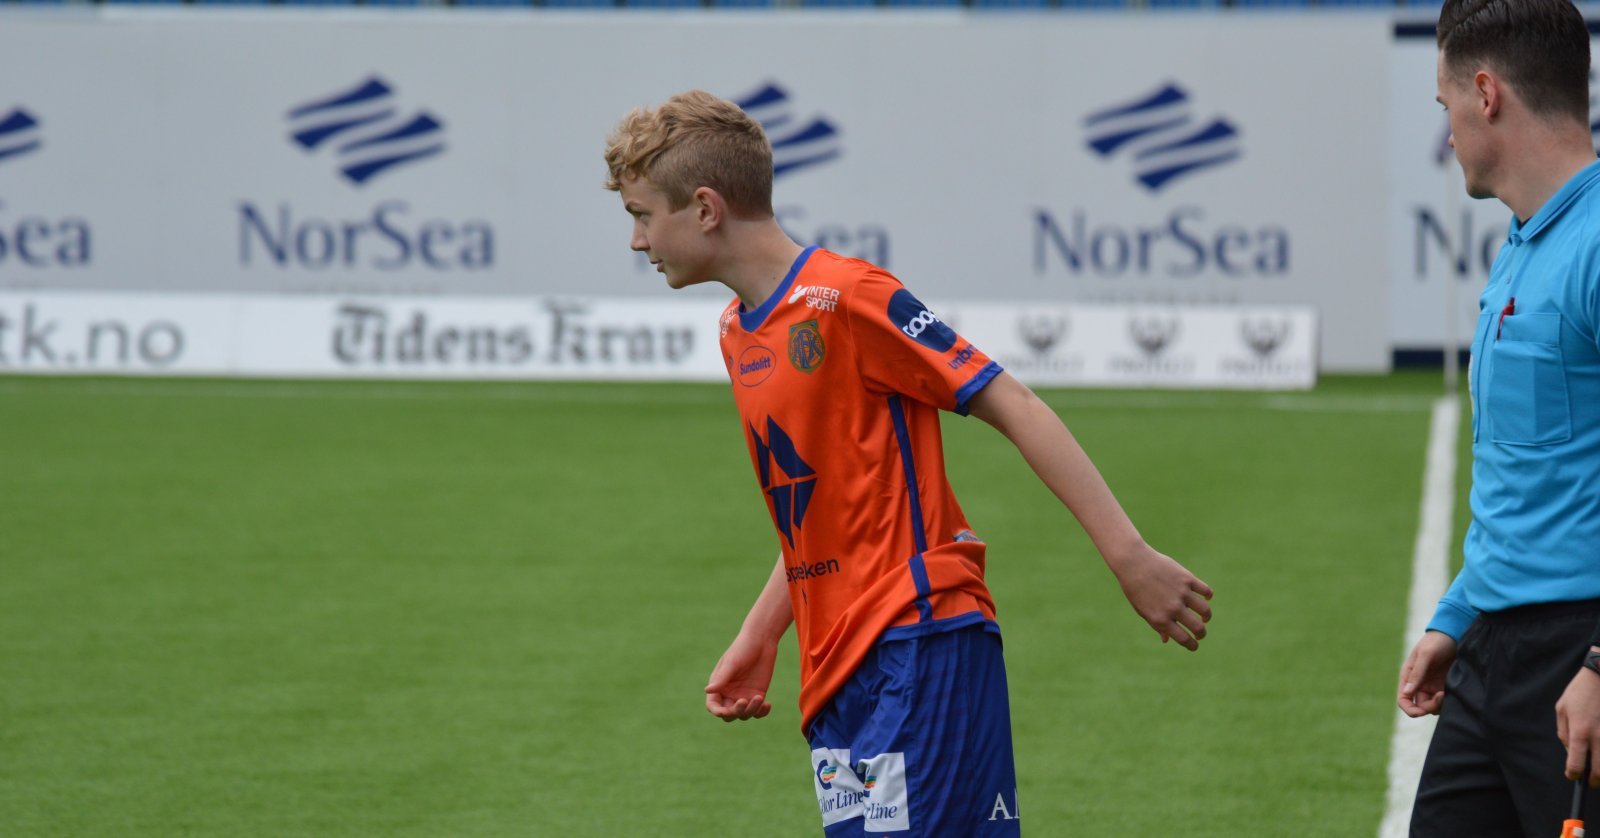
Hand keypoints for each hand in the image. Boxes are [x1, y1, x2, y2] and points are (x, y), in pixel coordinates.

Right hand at [705, 630, 778, 721]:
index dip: (718, 712)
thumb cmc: (742, 648)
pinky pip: (757, 711)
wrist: (761, 641)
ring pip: (744, 714)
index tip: (726, 711)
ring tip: (759, 698)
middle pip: (729, 714)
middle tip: (744, 701)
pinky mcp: (757, 695)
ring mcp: (744, 696)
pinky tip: (767, 704)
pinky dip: (762, 712)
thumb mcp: (732, 663)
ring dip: (751, 710)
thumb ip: (721, 678)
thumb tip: (707, 690)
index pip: (713, 706)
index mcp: (719, 685)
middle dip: (736, 712)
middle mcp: (729, 694)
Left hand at [1108, 543, 1213, 650]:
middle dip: (1201, 634)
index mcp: (1161, 620)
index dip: (1192, 645)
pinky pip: (1206, 591)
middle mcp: (1173, 608)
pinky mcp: (1187, 579)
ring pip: (1205, 611)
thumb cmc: (1135, 589)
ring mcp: (1181, 593)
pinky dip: (1208, 596)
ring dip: (1206, 616)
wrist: (1133, 563)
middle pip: (1198, 628)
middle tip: (1199, 632)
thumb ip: (1156, 625)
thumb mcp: (1142, 610)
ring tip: (1203, 617)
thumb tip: (1167, 640)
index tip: (1194, 645)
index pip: (1184, 639)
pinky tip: (1205, 597)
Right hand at [1397, 631, 1456, 716]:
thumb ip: (1417, 673)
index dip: (1410, 710)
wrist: (1455, 634)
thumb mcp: (1426, 655)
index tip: (1421, 712)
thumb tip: (1407, 692)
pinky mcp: (1446, 686)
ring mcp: (1433, 686)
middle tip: (1442, 695)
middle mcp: (1419, 684)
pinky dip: (1448, 701)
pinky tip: (1453, 691)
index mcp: (1409, 677)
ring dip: (1440, 704)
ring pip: (1433, 706)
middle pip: (1420, 706)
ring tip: (1448, 691)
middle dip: (1430, 706)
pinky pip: (1445, 701)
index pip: (1404, 700)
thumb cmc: (1437, 641)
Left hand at [1556, 652, 1599, 786]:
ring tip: (1599, 772)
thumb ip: (1564, 732)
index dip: (1573, 774)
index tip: (1572, 776)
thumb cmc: (1580, 692)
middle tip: (1590, 783)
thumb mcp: (1562, 709)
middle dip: (1593, 781)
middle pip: (1599, 771)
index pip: (1576, 763)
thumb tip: (1570, 751)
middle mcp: (1598, 737)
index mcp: (1579, 732)